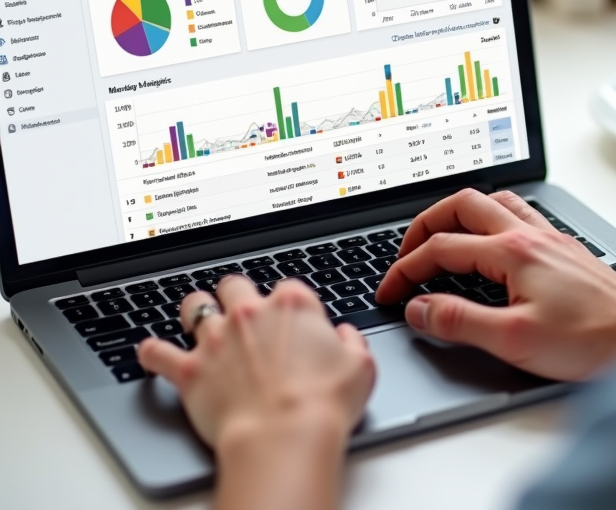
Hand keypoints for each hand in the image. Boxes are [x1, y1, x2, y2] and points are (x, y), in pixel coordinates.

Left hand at [138, 277, 374, 509]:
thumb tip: (345, 336)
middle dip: (236, 296)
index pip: (287, 288)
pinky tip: (149, 352)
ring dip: (195, 311)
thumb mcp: (360, 367)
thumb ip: (352, 343)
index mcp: (293, 306)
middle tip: (241, 312)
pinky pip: (157, 353)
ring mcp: (216, 339)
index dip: (289, 304)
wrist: (284, 436)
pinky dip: (152, 353)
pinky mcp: (189, 370)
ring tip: (197, 318)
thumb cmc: (324, 403)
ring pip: (194, 306)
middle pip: (234, 286)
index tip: (291, 321)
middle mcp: (250, 314)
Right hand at [377, 190, 615, 381]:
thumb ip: (459, 321)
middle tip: (406, 252)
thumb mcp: (513, 340)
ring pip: (494, 201)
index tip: (390, 291)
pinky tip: (492, 243)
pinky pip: (519, 214)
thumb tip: (420, 307)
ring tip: (441, 238)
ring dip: (459, 214)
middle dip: (425, 225)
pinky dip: (491, 219)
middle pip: (463, 205)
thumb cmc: (591, 340)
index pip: (442, 248)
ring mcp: (550, 238)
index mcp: (513, 250)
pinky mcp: (564, 249)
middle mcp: (531, 234)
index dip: (406, 269)